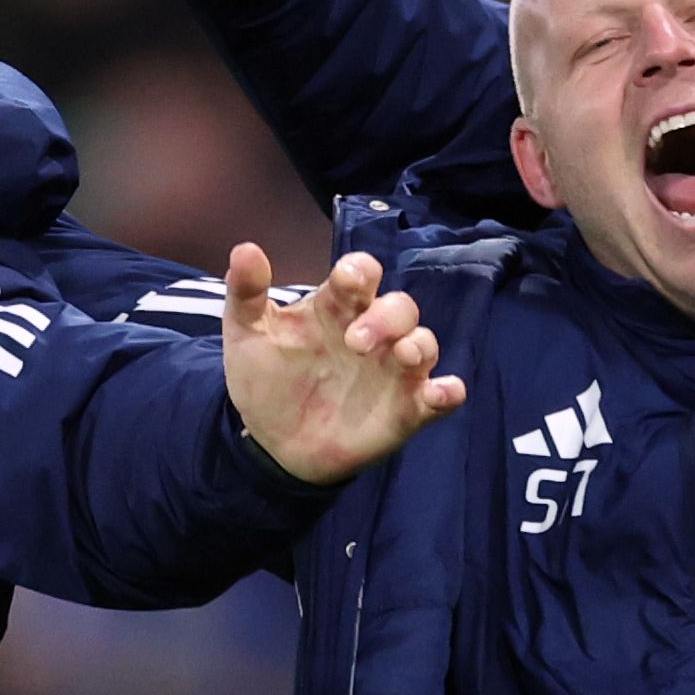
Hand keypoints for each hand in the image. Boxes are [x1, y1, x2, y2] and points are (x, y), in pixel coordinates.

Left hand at [223, 245, 463, 484]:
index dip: (360, 271)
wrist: (271, 444)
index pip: (361, 274)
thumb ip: (245, 294)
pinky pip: (442, 395)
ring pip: (425, 342)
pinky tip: (442, 392)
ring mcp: (394, 371)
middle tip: (356, 343)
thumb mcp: (246, 335)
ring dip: (419, 345)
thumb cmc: (266, 380)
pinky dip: (448, 392)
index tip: (348, 281)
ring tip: (403, 356)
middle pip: (400, 307)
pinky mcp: (408, 409)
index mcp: (337, 307)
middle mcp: (374, 332)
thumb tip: (245, 249)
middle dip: (386, 317)